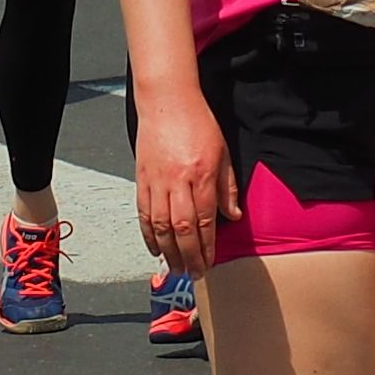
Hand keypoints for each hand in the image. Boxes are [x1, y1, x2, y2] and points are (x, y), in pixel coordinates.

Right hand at [131, 86, 232, 274]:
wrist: (167, 99)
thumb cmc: (198, 123)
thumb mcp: (223, 152)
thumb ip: (227, 187)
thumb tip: (233, 217)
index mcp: (201, 174)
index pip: (204, 220)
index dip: (206, 246)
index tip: (209, 263)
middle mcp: (177, 181)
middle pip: (181, 229)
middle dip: (188, 256)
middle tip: (193, 274)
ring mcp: (156, 180)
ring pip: (160, 225)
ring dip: (167, 251)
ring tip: (175, 268)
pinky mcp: (142, 178)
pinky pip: (144, 213)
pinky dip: (148, 234)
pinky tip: (154, 248)